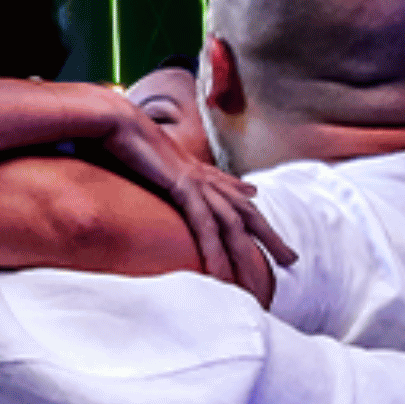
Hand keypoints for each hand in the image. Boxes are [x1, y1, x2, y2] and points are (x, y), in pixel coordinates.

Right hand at [94, 87, 296, 290]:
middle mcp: (201, 174)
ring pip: (233, 224)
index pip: (227, 186)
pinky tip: (220, 275)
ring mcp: (196, 181)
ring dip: (248, 255)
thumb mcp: (139, 155)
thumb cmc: (118, 137)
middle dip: (269, 236)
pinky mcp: (183, 187)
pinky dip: (214, 251)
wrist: (113, 119)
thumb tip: (147, 165)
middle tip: (291, 259)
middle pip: (245, 210)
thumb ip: (151, 165)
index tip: (257, 199)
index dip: (244, 196)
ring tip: (259, 283)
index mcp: (192, 167)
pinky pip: (205, 226)